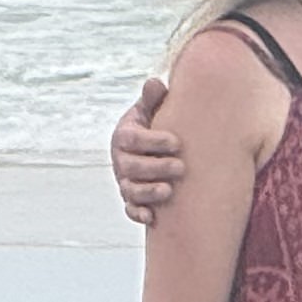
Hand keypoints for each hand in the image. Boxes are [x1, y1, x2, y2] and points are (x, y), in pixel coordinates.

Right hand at [113, 77, 184, 223]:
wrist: (152, 149)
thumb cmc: (155, 126)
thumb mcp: (152, 112)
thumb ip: (153, 100)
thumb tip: (155, 83)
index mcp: (124, 136)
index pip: (132, 138)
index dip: (153, 141)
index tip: (177, 142)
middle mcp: (121, 160)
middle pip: (131, 166)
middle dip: (155, 168)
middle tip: (181, 168)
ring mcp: (125, 181)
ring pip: (130, 190)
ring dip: (147, 192)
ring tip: (168, 191)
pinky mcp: (131, 199)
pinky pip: (130, 209)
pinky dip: (138, 214)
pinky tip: (151, 217)